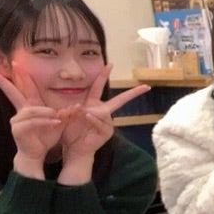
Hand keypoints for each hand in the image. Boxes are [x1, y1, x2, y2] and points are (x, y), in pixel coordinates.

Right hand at [0, 68, 64, 169]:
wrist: (37, 154)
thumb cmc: (45, 138)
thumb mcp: (59, 124)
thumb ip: (66, 115)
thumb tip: (77, 106)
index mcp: (29, 107)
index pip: (23, 88)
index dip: (20, 75)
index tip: (14, 63)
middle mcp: (20, 111)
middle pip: (11, 91)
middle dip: (3, 79)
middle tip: (2, 66)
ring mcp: (17, 120)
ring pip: (32, 111)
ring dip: (46, 113)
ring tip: (58, 118)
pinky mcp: (18, 129)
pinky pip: (33, 122)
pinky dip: (45, 122)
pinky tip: (55, 122)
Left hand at [59, 65, 148, 182]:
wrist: (73, 148)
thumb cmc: (70, 131)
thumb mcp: (68, 115)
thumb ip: (73, 108)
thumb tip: (82, 107)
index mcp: (93, 104)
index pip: (99, 87)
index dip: (104, 75)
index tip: (110, 64)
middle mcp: (103, 112)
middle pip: (120, 100)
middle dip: (133, 93)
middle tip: (145, 87)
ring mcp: (107, 122)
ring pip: (104, 112)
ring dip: (92, 112)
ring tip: (82, 115)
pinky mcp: (107, 132)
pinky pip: (102, 122)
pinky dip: (94, 119)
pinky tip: (87, 116)